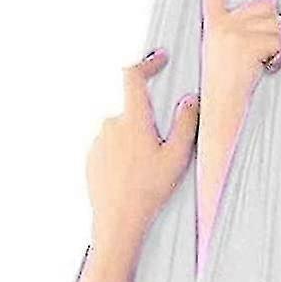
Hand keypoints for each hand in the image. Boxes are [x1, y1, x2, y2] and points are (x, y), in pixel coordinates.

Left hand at [85, 50, 199, 257]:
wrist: (118, 221)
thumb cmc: (149, 191)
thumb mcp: (177, 158)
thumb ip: (185, 124)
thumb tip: (189, 100)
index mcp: (132, 120)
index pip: (133, 77)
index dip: (147, 63)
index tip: (159, 59)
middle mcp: (110, 125)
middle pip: (133, 112)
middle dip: (148, 126)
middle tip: (161, 155)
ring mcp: (98, 141)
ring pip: (122, 132)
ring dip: (135, 144)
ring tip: (146, 175)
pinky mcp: (91, 158)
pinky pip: (111, 148)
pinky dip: (123, 157)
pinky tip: (132, 180)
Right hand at [199, 0, 280, 107]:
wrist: (220, 113)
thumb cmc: (227, 88)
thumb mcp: (226, 51)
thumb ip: (244, 25)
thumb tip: (272, 2)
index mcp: (213, 24)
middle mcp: (221, 25)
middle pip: (266, 5)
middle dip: (274, 26)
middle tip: (262, 53)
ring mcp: (234, 34)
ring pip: (277, 24)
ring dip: (278, 45)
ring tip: (262, 64)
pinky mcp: (246, 45)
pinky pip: (279, 42)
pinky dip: (279, 57)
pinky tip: (266, 69)